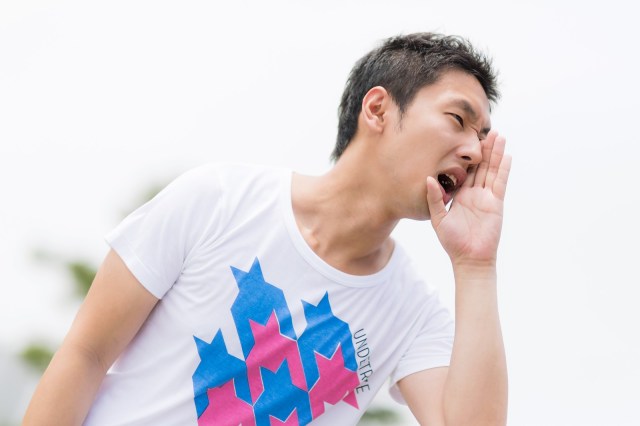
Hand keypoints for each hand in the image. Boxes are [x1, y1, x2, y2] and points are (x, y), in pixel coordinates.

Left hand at [426, 131, 511, 265]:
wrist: (469, 258)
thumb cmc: (452, 242)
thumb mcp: (438, 218)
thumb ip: (434, 198)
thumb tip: (428, 179)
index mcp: (460, 196)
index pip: (465, 171)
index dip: (467, 156)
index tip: (466, 139)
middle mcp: (474, 194)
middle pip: (481, 167)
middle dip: (485, 149)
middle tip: (487, 130)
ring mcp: (486, 198)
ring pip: (492, 170)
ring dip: (496, 153)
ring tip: (499, 136)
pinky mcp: (496, 203)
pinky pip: (500, 183)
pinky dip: (503, 169)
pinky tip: (507, 156)